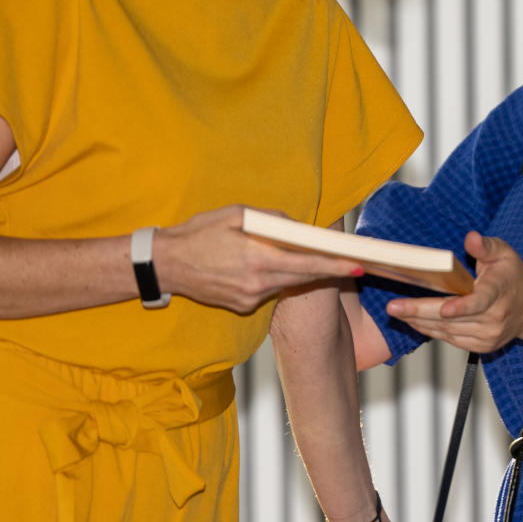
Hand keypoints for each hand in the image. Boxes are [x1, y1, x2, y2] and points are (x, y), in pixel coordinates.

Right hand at [156, 205, 364, 313]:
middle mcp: (257, 283)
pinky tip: (264, 267)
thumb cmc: (198, 233)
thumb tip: (296, 225)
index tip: (358, 266)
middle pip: (302, 277)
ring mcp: (249, 298)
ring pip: (286, 284)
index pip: (306, 264)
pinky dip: (273, 278)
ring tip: (305, 257)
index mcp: (257, 258)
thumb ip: (269, 219)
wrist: (164, 265)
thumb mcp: (234, 214)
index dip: (334, 266)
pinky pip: (268, 291)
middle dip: (327, 270)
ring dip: (297, 272)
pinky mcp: (241, 306)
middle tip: (351, 263)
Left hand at [385, 231, 522, 351]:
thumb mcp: (504, 253)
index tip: (443, 308)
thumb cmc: (513, 275)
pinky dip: (431, 331)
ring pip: (447, 332)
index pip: (479, 302)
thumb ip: (485, 246)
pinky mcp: (482, 346)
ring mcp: (488, 335)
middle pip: (453, 319)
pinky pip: (451, 340)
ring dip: (420, 322)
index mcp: (499, 292)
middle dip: (420, 313)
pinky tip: (415, 321)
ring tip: (398, 312)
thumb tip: (471, 238)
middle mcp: (494, 318)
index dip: (461, 306)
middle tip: (393, 307)